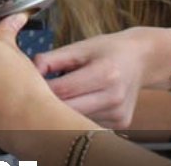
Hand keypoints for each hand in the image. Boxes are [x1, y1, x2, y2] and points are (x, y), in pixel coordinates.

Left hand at [32, 27, 170, 128]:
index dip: (42, 87)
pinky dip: (80, 115)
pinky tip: (81, 102)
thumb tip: (29, 70)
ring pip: (77, 119)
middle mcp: (115, 96)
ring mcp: (119, 113)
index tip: (30, 83)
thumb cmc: (109, 50)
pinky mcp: (121, 123)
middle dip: (50, 102)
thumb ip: (52, 58)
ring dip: (65, 110)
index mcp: (105, 73)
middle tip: (38, 93)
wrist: (142, 58)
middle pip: (68, 109)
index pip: (63, 90)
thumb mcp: (81, 47)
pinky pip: (90, 123)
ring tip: (62, 96)